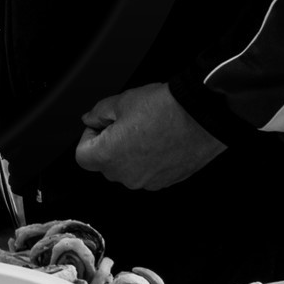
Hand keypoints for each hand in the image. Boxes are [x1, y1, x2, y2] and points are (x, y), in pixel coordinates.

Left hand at [74, 83, 225, 189]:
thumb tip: (90, 119)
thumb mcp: (122, 101)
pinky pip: (147, 172)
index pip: (81, 156)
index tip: (101, 124)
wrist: (202, 117)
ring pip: (127, 168)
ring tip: (145, 129)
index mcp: (109, 157)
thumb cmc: (164, 109)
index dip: (88, 136)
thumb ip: (98, 113)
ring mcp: (148, 181)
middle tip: (125, 122)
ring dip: (129, 152)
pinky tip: (159, 139)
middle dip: (109, 143)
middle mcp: (127, 176)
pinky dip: (148, 159)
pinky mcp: (166, 181)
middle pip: (105, 164)